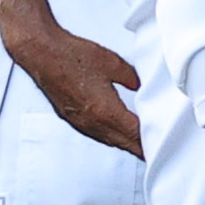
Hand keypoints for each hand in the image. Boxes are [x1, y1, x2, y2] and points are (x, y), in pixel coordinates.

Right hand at [3, 18, 144, 152]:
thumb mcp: (113, 63)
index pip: (135, 135)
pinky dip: (109, 137)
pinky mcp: (71, 118)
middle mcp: (93, 122)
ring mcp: (80, 122)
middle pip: (123, 143)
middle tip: (154, 151)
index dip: (150, 141)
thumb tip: (139, 85)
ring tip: (137, 145)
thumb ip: (131, 78)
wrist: (42, 53)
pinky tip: (113, 132)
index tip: (161, 145)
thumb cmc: (72, 56)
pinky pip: (95, 134)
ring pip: (109, 141)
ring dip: (124, 143)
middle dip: (140, 148)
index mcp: (106, 111)